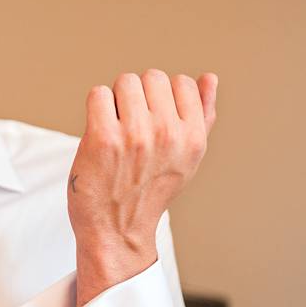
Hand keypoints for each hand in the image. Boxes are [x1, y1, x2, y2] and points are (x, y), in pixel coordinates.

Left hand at [68, 70, 217, 303]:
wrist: (116, 229)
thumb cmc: (150, 190)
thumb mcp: (187, 158)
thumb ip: (203, 116)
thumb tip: (210, 77)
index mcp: (193, 137)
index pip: (182, 82)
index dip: (163, 97)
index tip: (153, 122)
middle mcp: (167, 134)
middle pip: (151, 77)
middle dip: (139, 96)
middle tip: (131, 127)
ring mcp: (135, 135)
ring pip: (124, 82)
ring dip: (115, 100)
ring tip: (116, 129)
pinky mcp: (103, 138)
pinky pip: (98, 94)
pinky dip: (95, 108)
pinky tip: (99, 132)